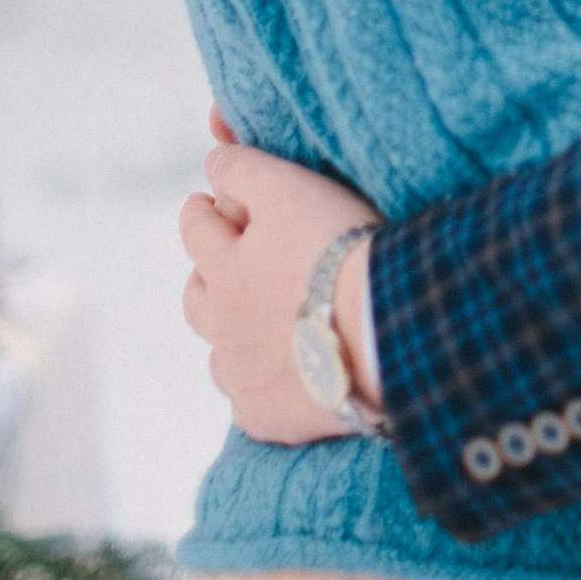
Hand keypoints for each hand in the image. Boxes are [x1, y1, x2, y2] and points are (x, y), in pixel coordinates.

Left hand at [180, 136, 380, 444]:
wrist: (384, 328)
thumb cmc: (340, 249)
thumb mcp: (289, 188)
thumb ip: (244, 170)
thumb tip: (212, 162)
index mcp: (223, 267)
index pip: (196, 230)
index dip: (201, 212)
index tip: (204, 202)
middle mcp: (221, 325)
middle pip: (197, 299)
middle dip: (206, 276)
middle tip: (224, 265)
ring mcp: (243, 376)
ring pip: (220, 356)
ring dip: (232, 337)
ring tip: (256, 327)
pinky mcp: (270, 418)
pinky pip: (252, 405)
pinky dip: (262, 387)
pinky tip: (282, 380)